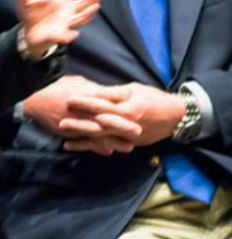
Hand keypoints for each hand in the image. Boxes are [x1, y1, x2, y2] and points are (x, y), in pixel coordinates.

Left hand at [13, 0, 105, 57]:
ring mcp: (66, 22)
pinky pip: (66, 35)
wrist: (28, 32)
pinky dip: (70, 35)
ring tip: (94, 7)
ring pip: (82, 17)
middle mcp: (69, 9)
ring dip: (88, 12)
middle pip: (87, 1)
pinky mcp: (59, 34)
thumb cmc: (30, 12)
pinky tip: (73, 34)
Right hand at [23, 76, 139, 150]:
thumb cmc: (56, 89)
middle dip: (123, 127)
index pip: (108, 103)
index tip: (139, 113)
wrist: (34, 103)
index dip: (123, 109)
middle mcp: (82, 112)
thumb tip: (111, 93)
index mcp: (86, 97)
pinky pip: (85, 142)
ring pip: (98, 135)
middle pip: (106, 121)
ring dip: (114, 141)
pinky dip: (96, 147)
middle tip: (139, 132)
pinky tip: (108, 151)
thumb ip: (95, 89)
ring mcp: (75, 124)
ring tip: (129, 147)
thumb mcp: (77, 83)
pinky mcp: (69, 133)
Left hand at [62, 82, 184, 152]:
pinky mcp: (130, 143)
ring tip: (66, 142)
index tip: (69, 99)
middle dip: (79, 125)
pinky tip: (82, 149)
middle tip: (61, 123)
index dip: (85, 102)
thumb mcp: (134, 90)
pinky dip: (95, 148)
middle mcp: (126, 125)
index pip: (102, 105)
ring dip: (84, 142)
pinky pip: (110, 147)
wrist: (177, 118)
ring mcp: (128, 137)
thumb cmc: (154, 99)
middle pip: (99, 126)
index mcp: (127, 109)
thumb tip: (93, 92)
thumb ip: (113, 93)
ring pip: (103, 140)